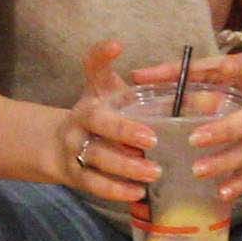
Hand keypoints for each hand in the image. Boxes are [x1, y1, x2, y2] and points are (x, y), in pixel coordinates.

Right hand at [54, 39, 158, 203]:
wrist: (59, 147)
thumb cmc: (101, 117)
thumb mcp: (111, 94)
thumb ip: (145, 86)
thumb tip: (182, 77)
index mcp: (93, 96)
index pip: (93, 71)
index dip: (101, 56)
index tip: (117, 46)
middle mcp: (80, 121)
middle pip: (99, 123)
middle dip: (124, 130)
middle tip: (152, 139)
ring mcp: (76, 149)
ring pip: (98, 158)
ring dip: (126, 167)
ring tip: (154, 173)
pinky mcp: (78, 177)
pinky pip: (95, 185)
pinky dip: (116, 191)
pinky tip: (138, 193)